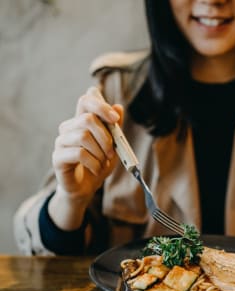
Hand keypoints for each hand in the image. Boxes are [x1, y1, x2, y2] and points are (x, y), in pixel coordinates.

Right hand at [49, 87, 122, 229]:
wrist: (86, 188)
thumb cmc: (99, 165)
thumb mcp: (113, 147)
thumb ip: (116, 129)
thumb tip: (119, 107)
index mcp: (82, 122)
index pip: (86, 100)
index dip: (101, 104)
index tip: (115, 119)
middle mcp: (69, 128)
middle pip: (87, 118)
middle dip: (106, 136)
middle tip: (111, 152)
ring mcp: (61, 142)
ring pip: (83, 136)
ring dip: (100, 152)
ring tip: (103, 162)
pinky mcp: (57, 157)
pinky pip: (79, 153)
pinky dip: (93, 163)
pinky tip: (96, 170)